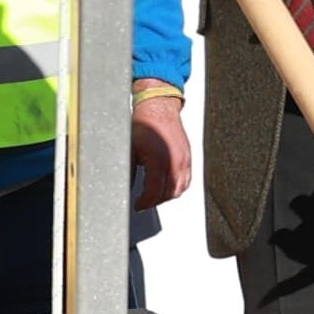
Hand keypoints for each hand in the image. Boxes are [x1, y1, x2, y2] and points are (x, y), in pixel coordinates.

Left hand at [128, 95, 193, 209]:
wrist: (159, 108)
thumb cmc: (145, 124)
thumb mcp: (131, 150)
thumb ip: (130, 170)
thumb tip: (124, 185)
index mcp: (158, 160)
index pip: (154, 192)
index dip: (145, 203)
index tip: (138, 205)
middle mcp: (174, 161)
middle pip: (168, 193)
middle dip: (155, 201)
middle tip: (144, 202)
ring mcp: (184, 160)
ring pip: (179, 189)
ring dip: (167, 196)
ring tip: (154, 196)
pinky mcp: (188, 157)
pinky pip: (186, 180)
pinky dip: (177, 187)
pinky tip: (167, 187)